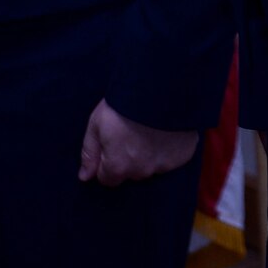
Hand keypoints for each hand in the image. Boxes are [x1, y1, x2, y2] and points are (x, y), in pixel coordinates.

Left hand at [77, 99, 198, 186]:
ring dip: (149, 154)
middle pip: (131, 173)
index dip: (107, 161)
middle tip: (131, 132)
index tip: (113, 143)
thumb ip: (89, 153)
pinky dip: (168, 149)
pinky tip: (166, 131)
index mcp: (118, 167)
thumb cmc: (124, 104)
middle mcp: (142, 171)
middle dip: (129, 158)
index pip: (107, 178)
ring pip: (151, 166)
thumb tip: (84, 177)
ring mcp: (165, 165)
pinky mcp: (183, 155)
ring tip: (150, 130)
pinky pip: (172, 159)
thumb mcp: (97, 124)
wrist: (161, 88)